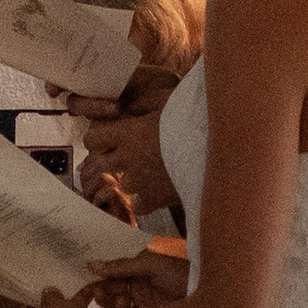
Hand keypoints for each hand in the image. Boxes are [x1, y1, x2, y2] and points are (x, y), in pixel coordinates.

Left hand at [75, 101, 179, 224]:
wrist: (214, 148)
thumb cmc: (191, 120)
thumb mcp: (167, 101)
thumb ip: (144, 103)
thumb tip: (130, 107)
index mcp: (127, 134)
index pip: (92, 139)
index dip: (97, 139)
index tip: (108, 139)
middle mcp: (127, 159)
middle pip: (101, 165)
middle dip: (110, 161)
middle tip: (126, 156)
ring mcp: (139, 182)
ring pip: (123, 185)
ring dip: (131, 180)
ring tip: (149, 172)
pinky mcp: (154, 199)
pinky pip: (139, 205)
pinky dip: (144, 200)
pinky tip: (155, 192)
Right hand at [86, 247, 187, 307]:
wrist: (212, 302)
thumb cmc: (184, 275)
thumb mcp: (153, 264)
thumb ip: (123, 266)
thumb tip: (92, 264)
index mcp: (142, 269)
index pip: (115, 270)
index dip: (100, 271)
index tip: (83, 271)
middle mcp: (141, 287)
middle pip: (112, 288)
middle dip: (100, 286)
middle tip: (88, 286)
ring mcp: (143, 305)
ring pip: (115, 304)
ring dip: (106, 299)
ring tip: (99, 294)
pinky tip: (120, 303)